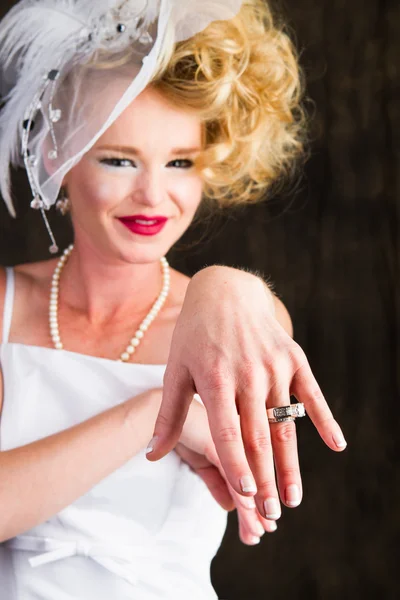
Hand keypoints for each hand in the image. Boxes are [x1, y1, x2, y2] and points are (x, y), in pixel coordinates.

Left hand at [146, 266, 346, 521]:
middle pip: (258, 435)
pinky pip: (311, 395)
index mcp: (215, 378)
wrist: (226, 292)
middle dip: (264, 478)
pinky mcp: (293, 358)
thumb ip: (168, 414)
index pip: (227, 431)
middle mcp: (247, 373)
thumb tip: (152, 455)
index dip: (237, 463)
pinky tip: (336, 445)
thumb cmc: (195, 335)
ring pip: (284, 424)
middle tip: (270, 513)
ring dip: (290, 463)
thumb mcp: (176, 369)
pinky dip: (325, 420)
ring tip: (292, 498)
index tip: (246, 494)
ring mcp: (274, 366)